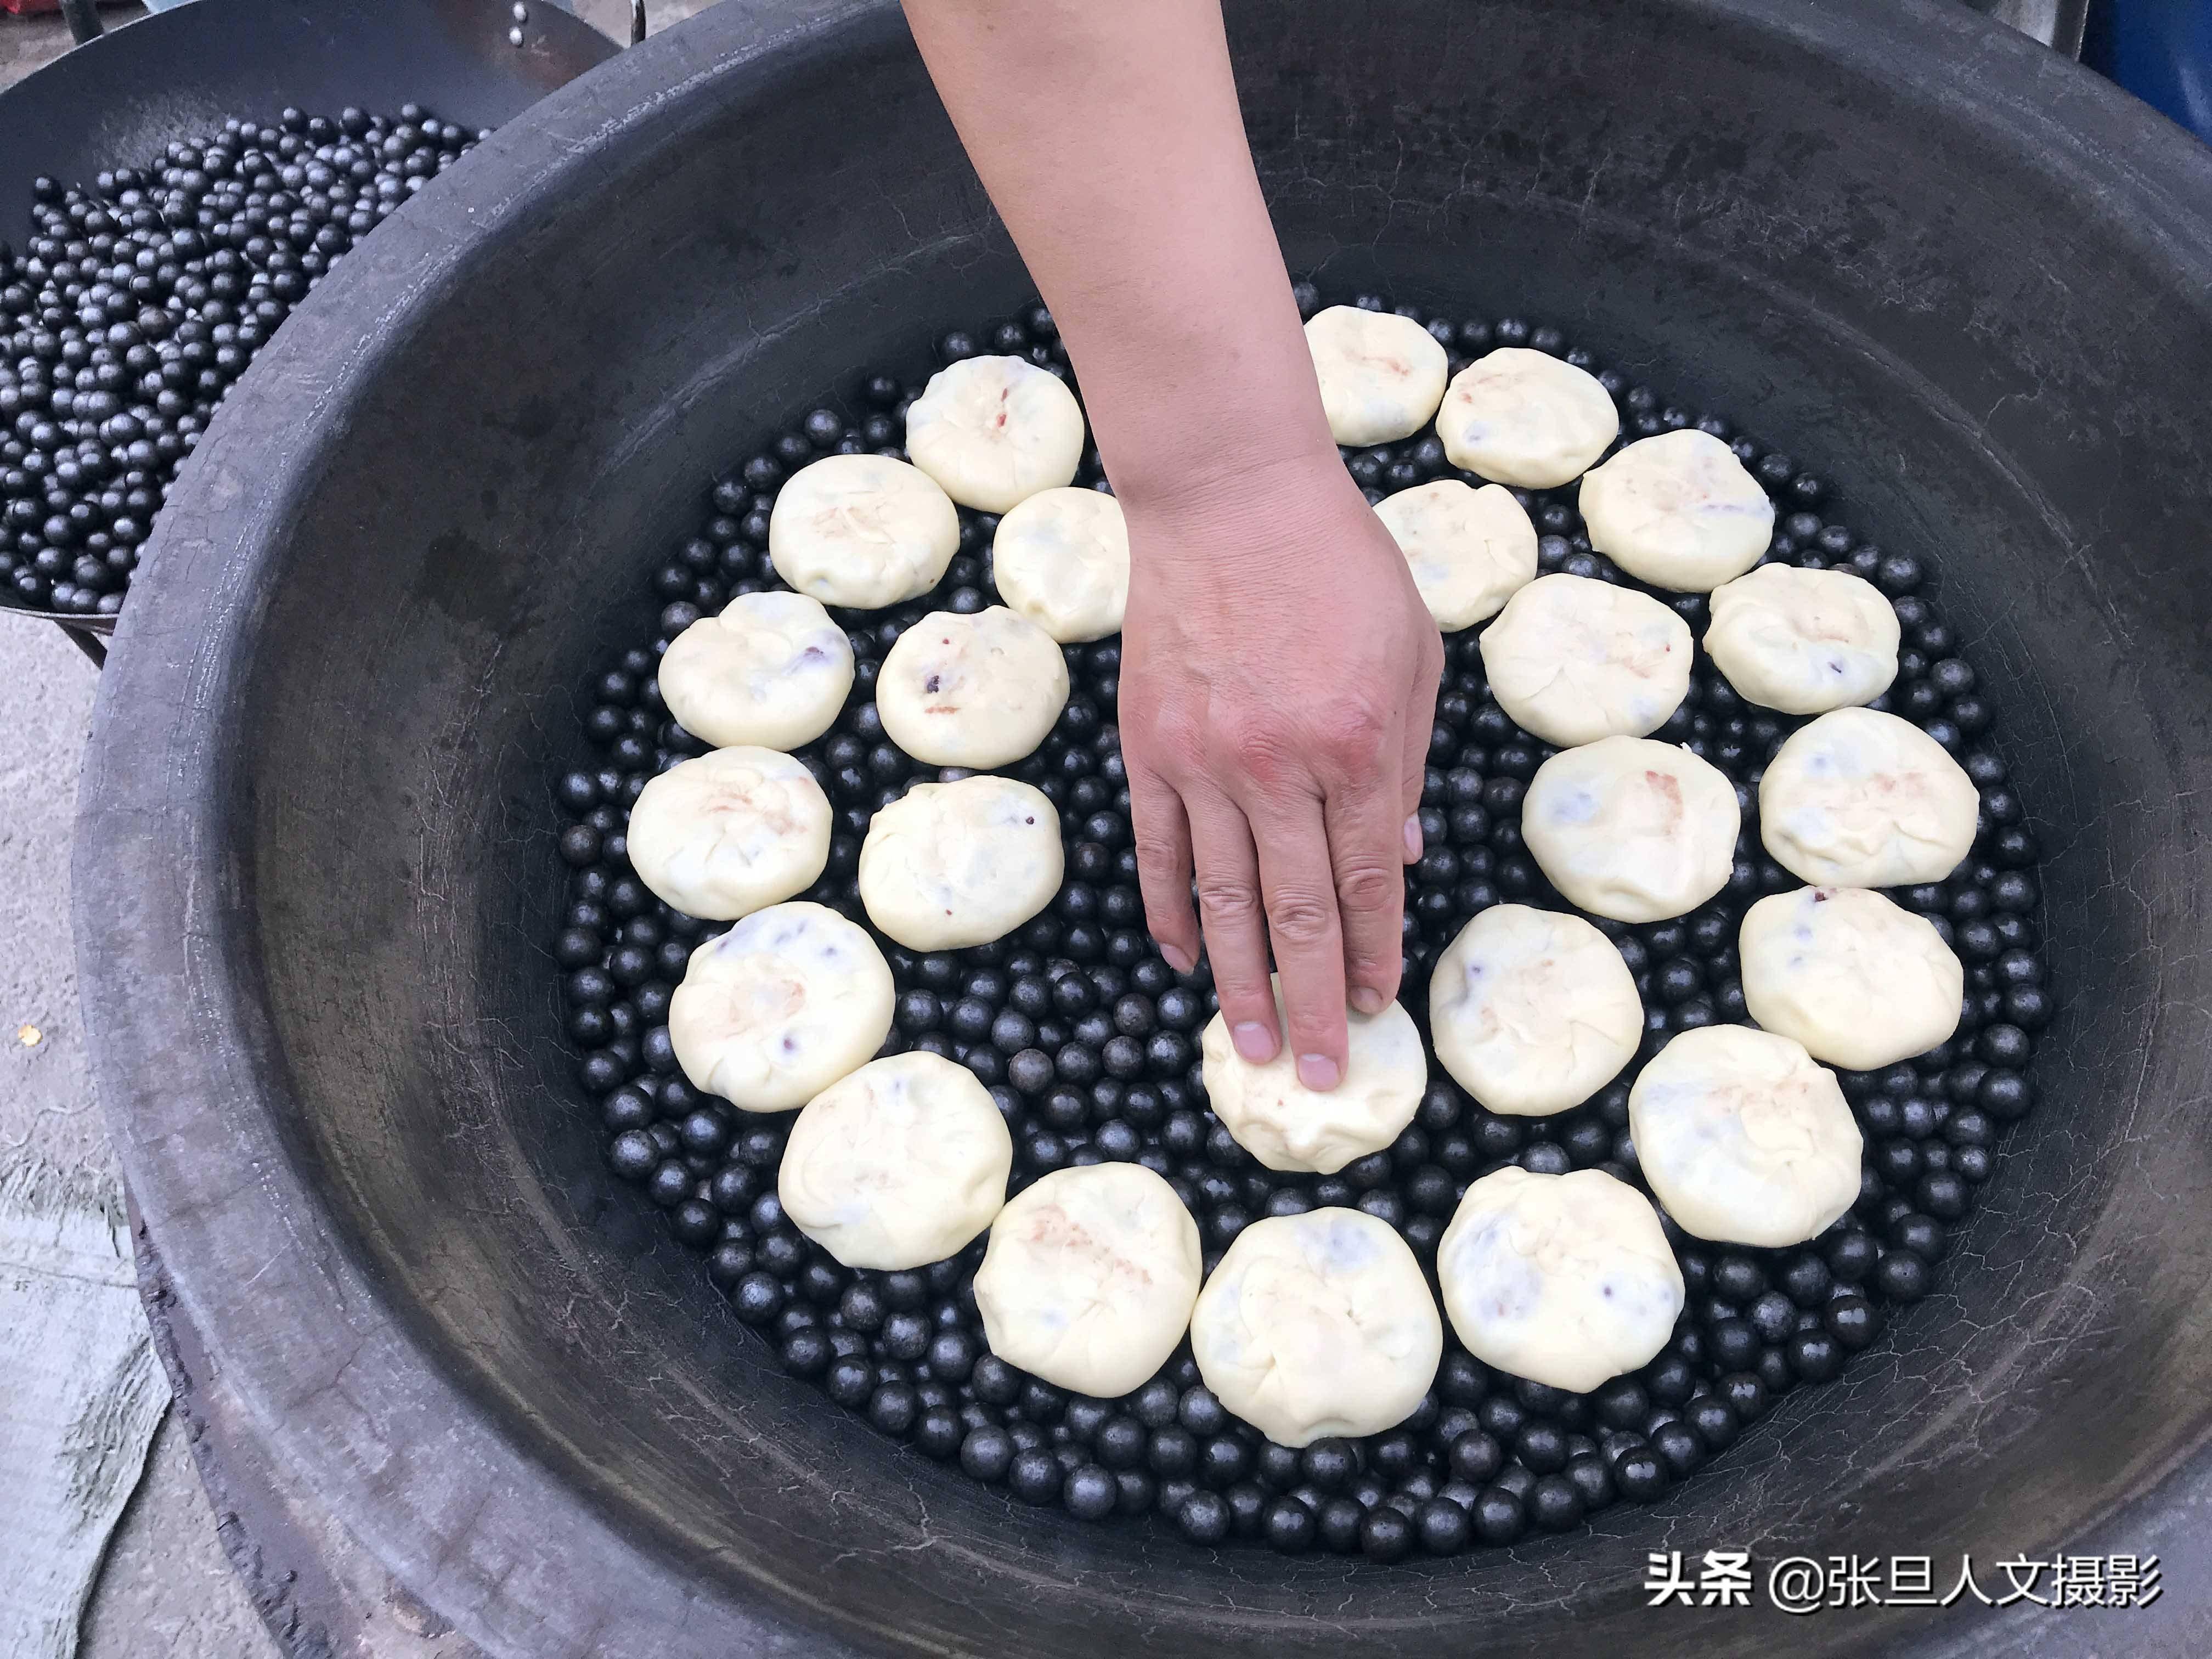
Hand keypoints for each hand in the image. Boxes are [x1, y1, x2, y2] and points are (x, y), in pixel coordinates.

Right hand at [1118, 451, 1443, 1089]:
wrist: (1228, 493)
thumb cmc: (1336, 562)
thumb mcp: (1412, 652)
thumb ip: (1409, 760)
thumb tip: (1399, 859)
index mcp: (1358, 747)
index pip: (1367, 884)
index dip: (1373, 956)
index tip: (1375, 1011)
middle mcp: (1279, 768)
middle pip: (1298, 916)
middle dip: (1311, 1005)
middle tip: (1314, 1075)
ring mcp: (1205, 762)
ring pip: (1222, 901)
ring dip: (1240, 984)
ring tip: (1246, 1051)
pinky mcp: (1151, 747)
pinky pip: (1158, 851)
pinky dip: (1168, 914)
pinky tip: (1184, 963)